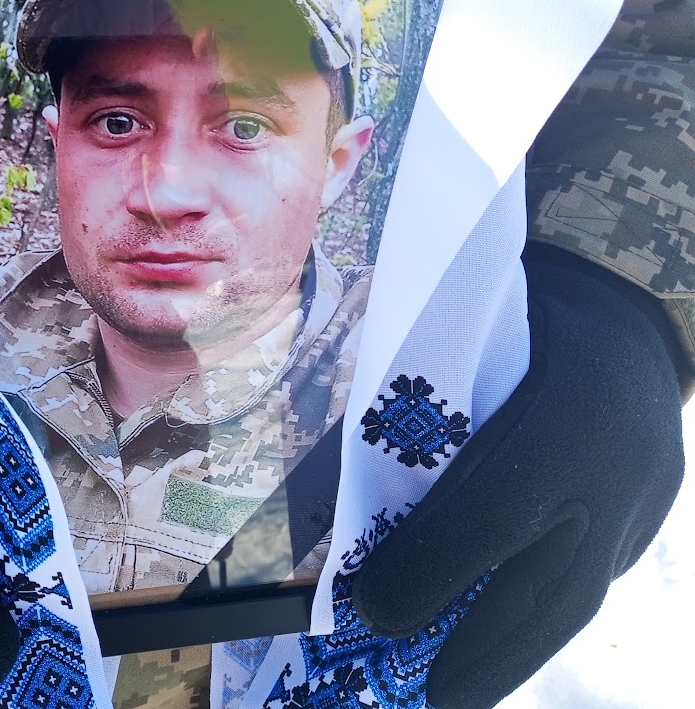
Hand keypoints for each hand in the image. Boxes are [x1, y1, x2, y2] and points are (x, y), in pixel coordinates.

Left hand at [351, 244, 685, 708]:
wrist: (619, 312)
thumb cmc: (512, 319)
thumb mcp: (459, 337)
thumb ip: (410, 402)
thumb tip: (334, 486)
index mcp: (562, 403)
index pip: (495, 506)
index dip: (433, 565)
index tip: (370, 610)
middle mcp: (614, 461)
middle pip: (551, 582)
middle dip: (481, 652)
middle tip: (422, 701)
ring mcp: (645, 498)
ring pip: (577, 597)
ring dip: (510, 654)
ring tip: (448, 693)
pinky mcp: (650, 519)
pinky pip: (592, 581)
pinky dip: (536, 622)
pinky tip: (489, 648)